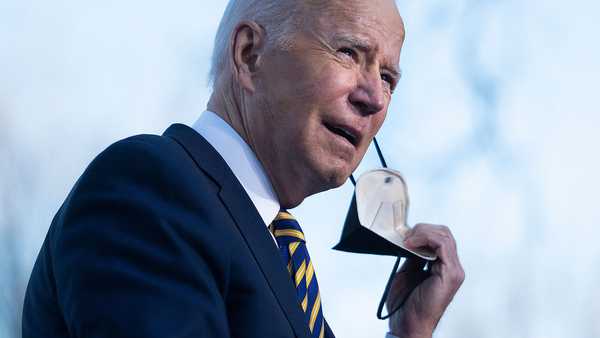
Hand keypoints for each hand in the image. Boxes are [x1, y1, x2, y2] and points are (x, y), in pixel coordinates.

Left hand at [387, 223, 464, 337]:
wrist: (407, 323)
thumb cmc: (406, 303)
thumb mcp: (408, 271)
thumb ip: (414, 255)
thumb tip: (410, 239)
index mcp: (444, 267)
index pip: (440, 237)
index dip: (422, 232)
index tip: (404, 236)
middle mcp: (452, 267)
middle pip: (444, 233)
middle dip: (422, 229)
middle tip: (405, 236)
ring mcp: (454, 270)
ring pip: (444, 235)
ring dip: (422, 233)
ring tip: (407, 241)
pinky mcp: (451, 274)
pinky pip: (443, 245)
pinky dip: (426, 239)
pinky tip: (411, 245)